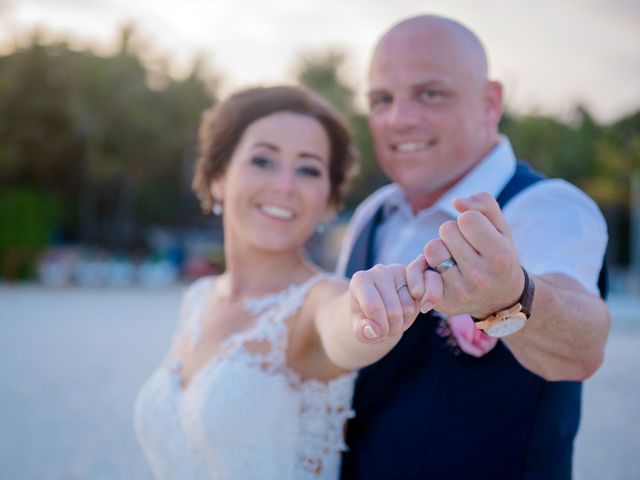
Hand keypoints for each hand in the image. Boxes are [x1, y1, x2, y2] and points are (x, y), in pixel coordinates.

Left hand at [349, 263, 423, 342]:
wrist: (380, 308)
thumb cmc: (367, 317)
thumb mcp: (360, 328)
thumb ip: (361, 332)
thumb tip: (373, 331)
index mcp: (360, 280)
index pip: (373, 307)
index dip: (379, 328)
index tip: (377, 334)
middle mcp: (379, 271)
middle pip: (393, 310)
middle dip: (391, 328)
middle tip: (386, 329)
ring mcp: (399, 270)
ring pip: (408, 307)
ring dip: (404, 322)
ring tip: (394, 320)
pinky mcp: (417, 275)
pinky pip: (427, 292)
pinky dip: (425, 306)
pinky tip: (415, 310)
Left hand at [422, 192, 524, 317]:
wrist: (500, 298)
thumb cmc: (498, 254)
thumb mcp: (501, 227)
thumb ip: (484, 204)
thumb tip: (456, 201)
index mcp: (500, 256)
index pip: (468, 218)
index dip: (468, 219)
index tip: (476, 232)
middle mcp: (481, 277)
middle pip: (447, 230)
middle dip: (453, 233)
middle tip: (465, 246)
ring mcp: (461, 291)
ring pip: (431, 248)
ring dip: (439, 248)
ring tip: (454, 257)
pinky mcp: (443, 302)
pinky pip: (419, 270)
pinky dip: (427, 265)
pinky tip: (441, 272)